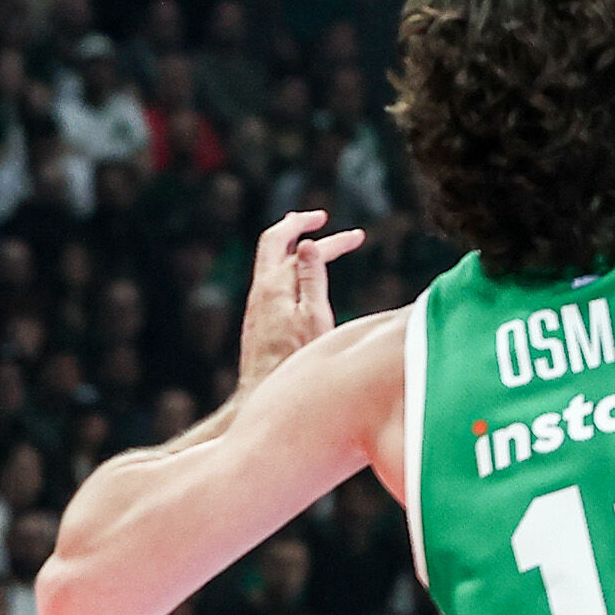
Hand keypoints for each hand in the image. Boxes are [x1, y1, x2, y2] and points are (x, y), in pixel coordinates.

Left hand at [238, 207, 362, 392]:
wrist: (261, 395)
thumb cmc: (295, 361)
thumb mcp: (314, 317)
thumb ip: (311, 278)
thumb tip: (309, 243)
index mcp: (274, 285)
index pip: (297, 244)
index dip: (329, 237)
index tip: (358, 237)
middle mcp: (260, 290)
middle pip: (272, 242)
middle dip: (296, 225)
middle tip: (319, 218)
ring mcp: (256, 305)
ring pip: (270, 261)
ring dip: (290, 244)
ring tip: (307, 238)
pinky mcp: (258, 320)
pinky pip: (271, 279)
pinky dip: (287, 266)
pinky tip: (299, 277)